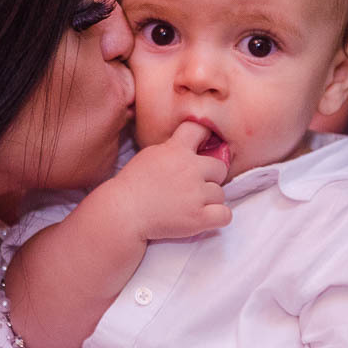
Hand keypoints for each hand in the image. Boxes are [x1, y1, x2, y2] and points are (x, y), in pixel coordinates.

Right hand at [97, 121, 229, 241]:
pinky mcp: (199, 217)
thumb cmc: (132, 185)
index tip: (202, 148)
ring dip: (210, 200)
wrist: (123, 213)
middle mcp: (190, 168)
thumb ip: (172, 149)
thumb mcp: (150, 155)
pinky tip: (204, 217)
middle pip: (220, 167)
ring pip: (220, 193)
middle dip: (210, 177)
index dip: (204, 138)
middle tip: (195, 187)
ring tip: (190, 205)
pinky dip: (217, 217)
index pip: (200, 129)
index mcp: (176, 150)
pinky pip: (225, 215)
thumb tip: (189, 146)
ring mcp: (196, 194)